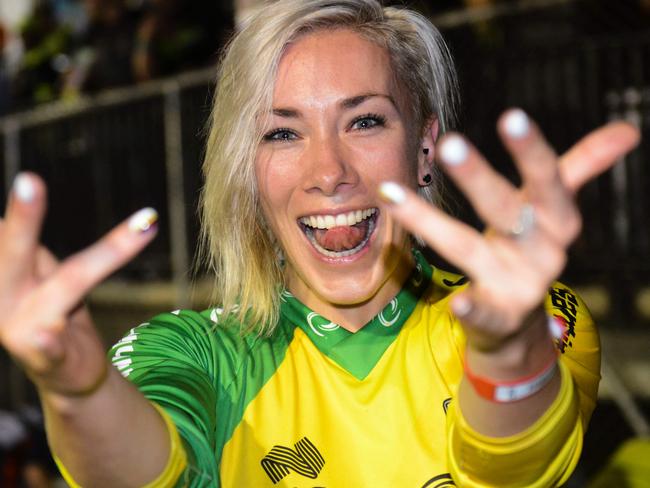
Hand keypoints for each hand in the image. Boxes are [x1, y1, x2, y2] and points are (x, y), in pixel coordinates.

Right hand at [0, 173, 157, 396]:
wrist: (66, 375)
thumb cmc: (51, 310)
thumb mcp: (38, 270)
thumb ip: (24, 239)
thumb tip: (23, 187)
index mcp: (5, 271)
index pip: (6, 236)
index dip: (15, 213)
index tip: (20, 181)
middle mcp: (6, 297)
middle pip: (17, 251)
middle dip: (24, 217)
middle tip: (30, 180)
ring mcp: (23, 328)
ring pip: (69, 283)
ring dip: (101, 255)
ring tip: (125, 232)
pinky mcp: (47, 359)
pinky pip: (49, 349)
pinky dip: (48, 344)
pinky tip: (46, 335)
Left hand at [380, 110, 639, 354]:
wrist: (522, 318)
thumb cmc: (530, 246)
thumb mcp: (554, 208)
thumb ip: (581, 167)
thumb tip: (629, 129)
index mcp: (557, 220)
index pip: (548, 181)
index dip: (532, 151)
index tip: (511, 116)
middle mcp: (542, 251)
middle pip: (507, 211)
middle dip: (478, 178)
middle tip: (449, 143)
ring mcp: (519, 285)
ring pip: (469, 250)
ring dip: (430, 223)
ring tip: (391, 194)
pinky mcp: (497, 315)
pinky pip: (484, 310)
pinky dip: (471, 307)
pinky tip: (456, 301)